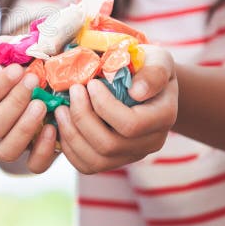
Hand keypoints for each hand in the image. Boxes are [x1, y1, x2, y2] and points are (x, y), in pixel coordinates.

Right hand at [0, 57, 60, 174]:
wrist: (53, 81)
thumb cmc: (27, 61)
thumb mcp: (13, 48)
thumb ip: (7, 46)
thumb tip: (13, 48)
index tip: (16, 69)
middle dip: (13, 103)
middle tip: (34, 81)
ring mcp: (13, 142)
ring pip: (6, 150)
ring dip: (23, 128)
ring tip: (42, 105)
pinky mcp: (36, 155)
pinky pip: (34, 164)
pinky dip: (43, 149)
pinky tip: (54, 127)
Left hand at [55, 44, 177, 172]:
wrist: (145, 83)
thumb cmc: (148, 66)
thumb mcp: (158, 60)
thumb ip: (153, 72)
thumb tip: (137, 92)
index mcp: (163, 118)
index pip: (131, 125)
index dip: (104, 106)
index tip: (91, 84)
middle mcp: (150, 143)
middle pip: (109, 145)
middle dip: (82, 117)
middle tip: (72, 91)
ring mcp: (130, 155)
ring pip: (95, 160)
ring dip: (71, 133)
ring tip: (61, 108)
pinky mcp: (112, 160)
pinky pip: (86, 165)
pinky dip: (68, 147)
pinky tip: (62, 124)